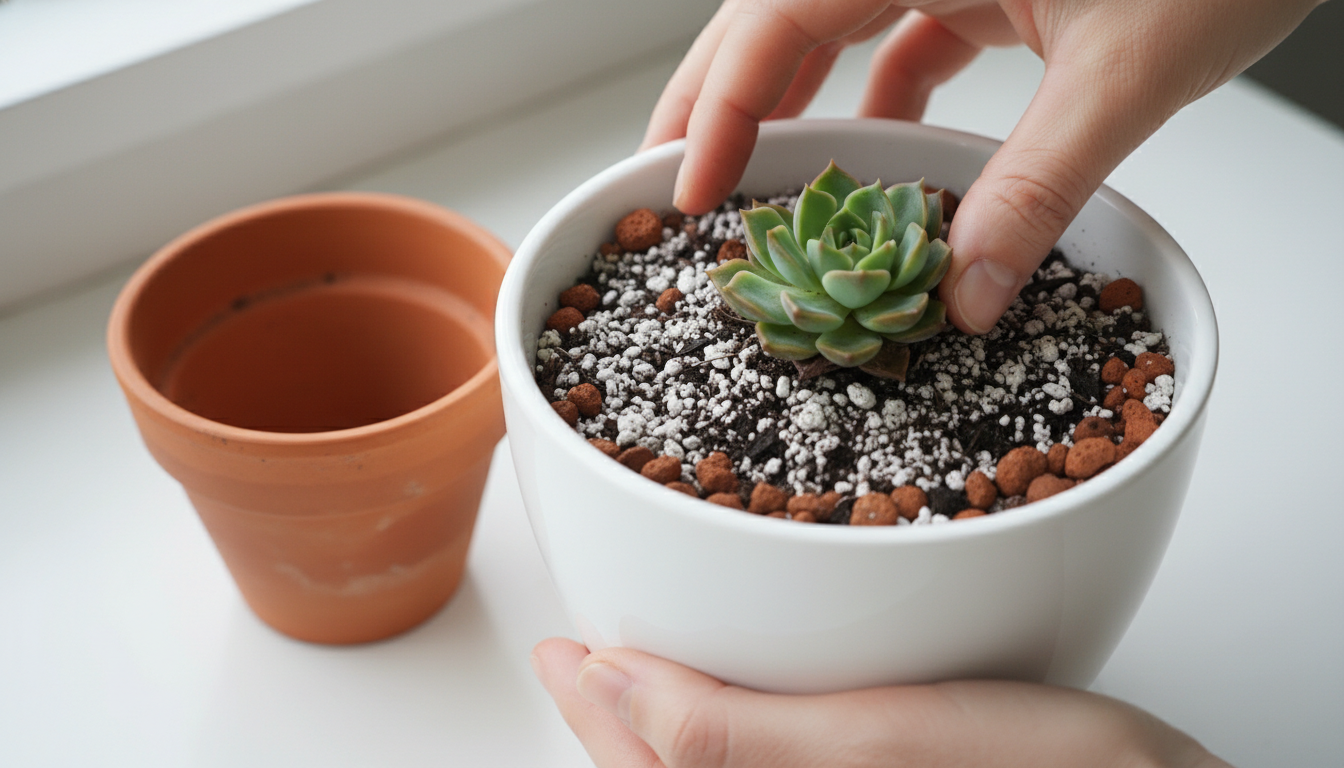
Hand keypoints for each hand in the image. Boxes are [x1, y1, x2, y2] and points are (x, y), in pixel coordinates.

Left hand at [532, 637, 1230, 766]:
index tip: (562, 645)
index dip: (592, 717)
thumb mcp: (877, 748)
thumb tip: (607, 687)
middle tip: (584, 650)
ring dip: (677, 726)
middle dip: (622, 723)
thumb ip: (731, 738)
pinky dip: (740, 733)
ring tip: (646, 664)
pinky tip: (747, 696)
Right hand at [643, 0, 1319, 333]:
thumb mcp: (1128, 70)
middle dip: (720, 100)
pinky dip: (879, 99)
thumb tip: (966, 292)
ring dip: (791, 103)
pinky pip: (900, 36)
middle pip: (776, 18)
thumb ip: (1040, 185)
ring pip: (828, 26)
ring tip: (755, 178)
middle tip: (678, 182)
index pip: (775, 19)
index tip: (688, 189)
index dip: (717, 108)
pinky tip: (879, 160)